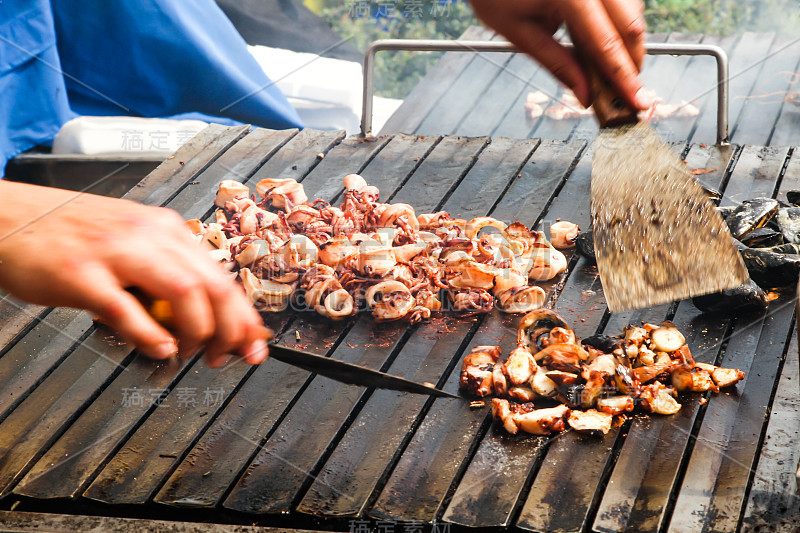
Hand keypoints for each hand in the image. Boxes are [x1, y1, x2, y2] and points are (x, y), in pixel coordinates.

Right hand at [0, 181, 268, 366]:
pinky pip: (125, 307)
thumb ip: (167, 276)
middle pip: (213, 285)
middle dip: (232, 329)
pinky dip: (149, 334)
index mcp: (166, 229)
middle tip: (230, 357)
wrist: (9, 218)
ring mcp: (116, 252)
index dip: (244, 316)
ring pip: (183, 292)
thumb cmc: (71, 236)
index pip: (222, 276)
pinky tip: (160, 350)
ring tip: (192, 354)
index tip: (255, 343)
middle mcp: (149, 235)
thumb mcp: (132, 245)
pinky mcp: (81, 273)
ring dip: (198, 331)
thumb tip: (204, 319)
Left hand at [468, 0, 651, 109]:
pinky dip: (619, 22)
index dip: (624, 77)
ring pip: (632, 9)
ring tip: (609, 66)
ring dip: (627, 41)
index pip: (606, 43)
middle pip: (631, 25)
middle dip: (632, 62)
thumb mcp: (519, 32)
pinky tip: (601, 38)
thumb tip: (585, 94)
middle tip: (625, 90)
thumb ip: (557, 63)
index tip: (638, 101)